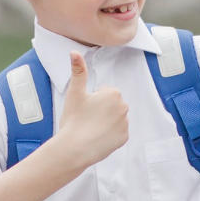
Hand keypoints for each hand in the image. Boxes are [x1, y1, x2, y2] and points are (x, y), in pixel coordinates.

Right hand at [56, 51, 127, 169]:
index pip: (104, 93)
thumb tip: (74, 52)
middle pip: (111, 105)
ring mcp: (125, 124)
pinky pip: (118, 133)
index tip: (85, 109)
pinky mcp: (124, 138)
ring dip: (105, 122)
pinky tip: (97, 137)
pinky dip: (109, 135)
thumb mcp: (75, 93)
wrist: (75, 148)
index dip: (92, 100)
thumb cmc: (74, 120)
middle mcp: (124, 107)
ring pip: (114, 119)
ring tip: (91, 129)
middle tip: (87, 119)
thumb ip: (78, 70)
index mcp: (113, 93)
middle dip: (101, 110)